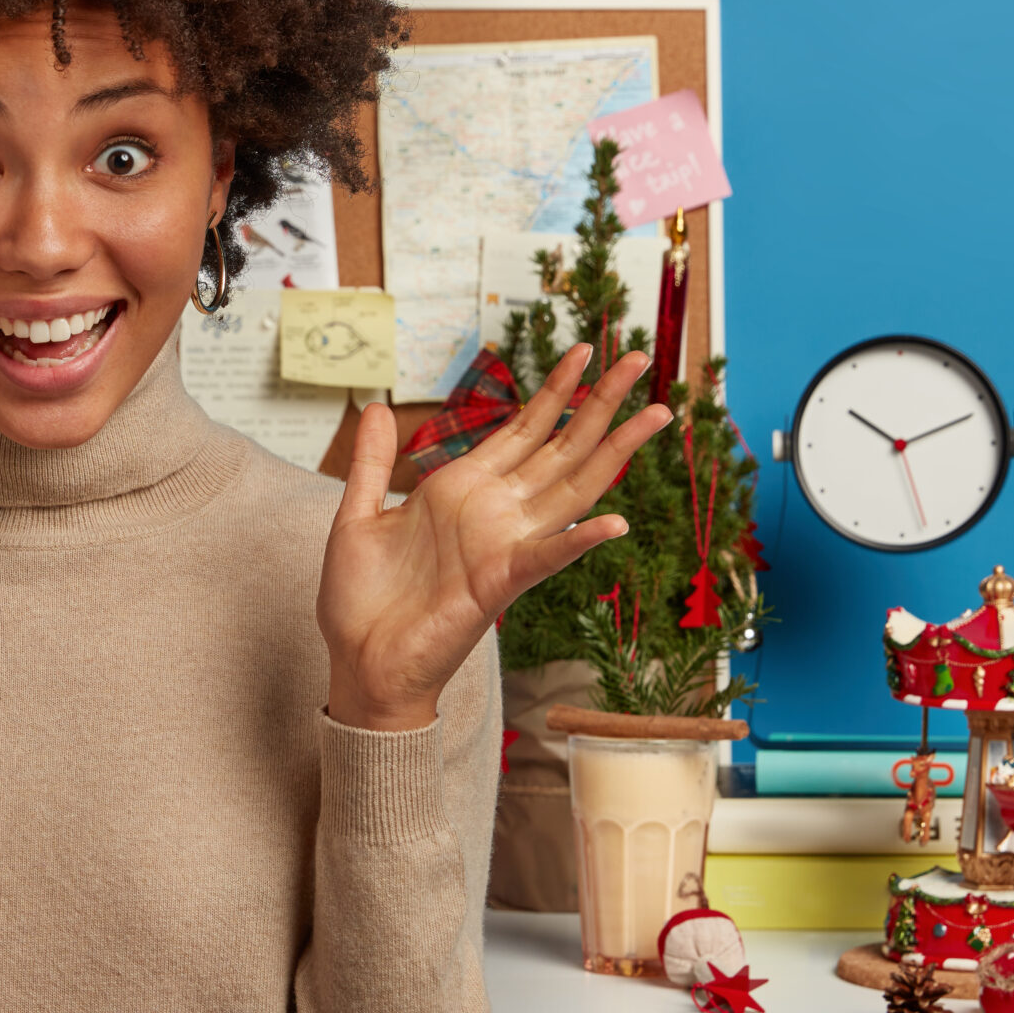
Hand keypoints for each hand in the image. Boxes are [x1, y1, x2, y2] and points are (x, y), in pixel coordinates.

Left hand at [316, 346, 669, 730]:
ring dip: (614, 450)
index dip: (557, 390)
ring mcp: (504, 545)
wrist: (359, 662)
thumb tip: (377, 407)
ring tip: (654, 415)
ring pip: (573, 488)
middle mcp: (495, 512)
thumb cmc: (361, 601)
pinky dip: (581, 542)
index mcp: (464, 489)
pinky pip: (547, 557)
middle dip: (602, 402)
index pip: (524, 428)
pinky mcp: (499, 583)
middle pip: (562, 445)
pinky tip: (616, 522)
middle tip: (640, 359)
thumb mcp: (359, 517)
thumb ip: (374, 464)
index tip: (587, 350)